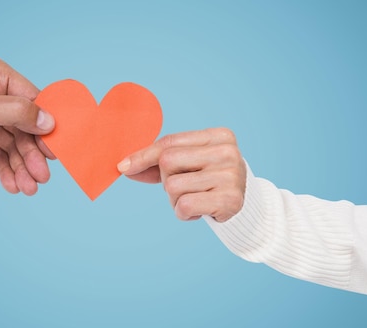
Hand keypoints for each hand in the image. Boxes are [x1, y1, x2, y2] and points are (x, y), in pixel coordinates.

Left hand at [117, 128, 245, 221]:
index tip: (123, 167)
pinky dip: (184, 213)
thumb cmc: (208, 179)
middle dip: (167, 179)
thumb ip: (157, 162)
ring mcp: (231, 175)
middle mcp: (227, 152)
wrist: (244, 205)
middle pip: (168, 162)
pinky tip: (200, 210)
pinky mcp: (230, 199)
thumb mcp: (188, 164)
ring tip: (196, 199)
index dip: (143, 155)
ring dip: (175, 199)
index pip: (170, 143)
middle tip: (186, 187)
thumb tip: (124, 167)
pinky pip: (184, 205)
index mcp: (218, 136)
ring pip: (173, 186)